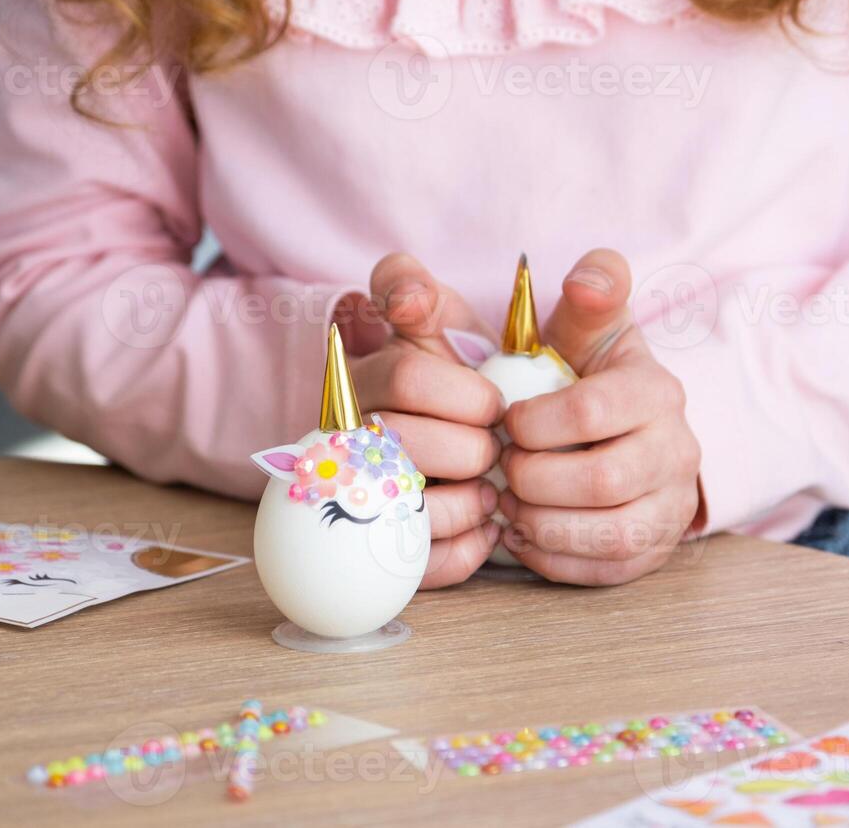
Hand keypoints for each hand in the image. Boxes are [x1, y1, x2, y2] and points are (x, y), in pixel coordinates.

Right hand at [345, 253, 504, 588]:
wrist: (470, 435)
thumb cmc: (460, 371)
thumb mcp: (440, 317)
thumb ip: (413, 287)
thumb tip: (406, 296)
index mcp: (368, 373)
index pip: (406, 376)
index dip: (463, 395)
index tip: (494, 402)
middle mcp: (349, 428)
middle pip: (407, 442)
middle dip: (472, 448)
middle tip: (499, 447)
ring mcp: (355, 488)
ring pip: (404, 506)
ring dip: (465, 501)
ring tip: (492, 490)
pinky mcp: (375, 544)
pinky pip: (417, 560)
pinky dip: (464, 548)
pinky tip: (486, 527)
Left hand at [496, 249, 700, 584]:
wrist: (624, 429)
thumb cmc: (589, 374)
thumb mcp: (591, 326)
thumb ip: (593, 290)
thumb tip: (587, 279)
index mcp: (657, 391)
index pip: (593, 411)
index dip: (534, 423)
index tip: (505, 420)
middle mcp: (678, 451)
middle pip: (602, 480)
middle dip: (533, 478)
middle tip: (501, 468)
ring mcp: (671, 505)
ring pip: (610, 534)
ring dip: (543, 523)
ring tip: (508, 504)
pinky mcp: (655, 549)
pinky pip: (609, 569)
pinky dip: (556, 558)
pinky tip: (525, 533)